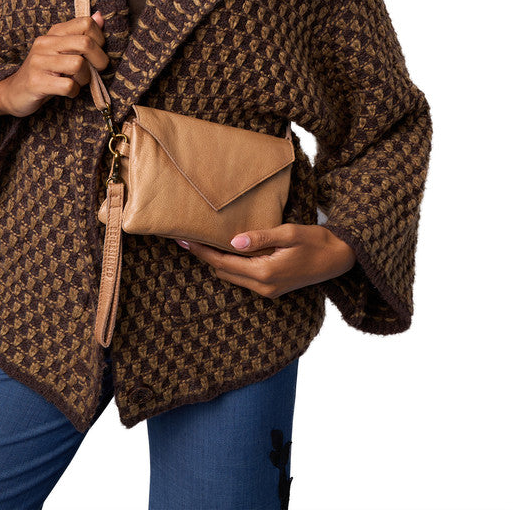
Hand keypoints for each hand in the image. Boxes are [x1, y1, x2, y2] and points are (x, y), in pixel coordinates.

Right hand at [0, 10, 108, 117]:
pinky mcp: (36, 82)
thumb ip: (81, 34)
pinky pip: (68, 85)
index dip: (100, 40)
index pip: (86, 23)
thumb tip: (100, 16)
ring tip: (77, 81)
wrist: (14, 92)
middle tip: (95, 71)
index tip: (96, 54)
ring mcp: (39, 62)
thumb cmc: (45, 71)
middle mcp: (45, 43)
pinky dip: (74, 91)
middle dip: (99, 60)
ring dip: (85, 78)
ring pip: (78, 64)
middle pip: (86, 43)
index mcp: (54, 32)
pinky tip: (68, 91)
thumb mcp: (62, 50)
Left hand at [176, 224, 356, 298]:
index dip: (202, 252)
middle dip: (203, 256)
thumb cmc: (316, 242)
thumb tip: (232, 241)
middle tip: (184, 240)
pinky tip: (224, 252)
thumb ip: (261, 237)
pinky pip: (243, 278)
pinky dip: (230, 266)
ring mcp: (268, 290)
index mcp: (266, 272)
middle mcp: (264, 286)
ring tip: (198, 244)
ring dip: (215, 262)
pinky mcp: (273, 288)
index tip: (184, 240)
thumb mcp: (289, 233)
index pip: (224, 262)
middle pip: (223, 272)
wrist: (338, 258)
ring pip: (232, 277)